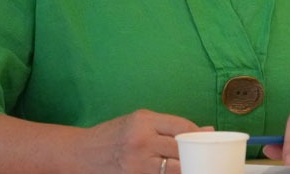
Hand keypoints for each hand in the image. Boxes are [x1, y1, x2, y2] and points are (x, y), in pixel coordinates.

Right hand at [78, 109, 209, 172]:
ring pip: (178, 169)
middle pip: (183, 149)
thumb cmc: (112, 136)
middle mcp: (141, 140)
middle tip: (204, 158)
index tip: (205, 141)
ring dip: (188, 169)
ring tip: (192, 167)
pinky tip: (172, 172)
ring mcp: (139, 163)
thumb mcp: (137, 122)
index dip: (199, 135)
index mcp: (142, 121)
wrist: (82, 153)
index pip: (183, 127)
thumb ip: (169, 126)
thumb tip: (207, 130)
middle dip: (196, 155)